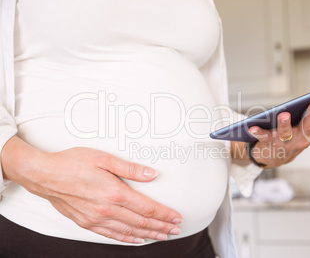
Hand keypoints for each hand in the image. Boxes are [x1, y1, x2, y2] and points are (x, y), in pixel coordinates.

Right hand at [1, 138, 181, 243]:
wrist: (44, 175)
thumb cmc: (73, 163)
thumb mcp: (103, 158)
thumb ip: (130, 168)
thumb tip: (152, 174)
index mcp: (114, 192)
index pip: (147, 208)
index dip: (164, 214)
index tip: (177, 217)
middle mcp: (106, 209)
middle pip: (141, 222)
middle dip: (161, 227)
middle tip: (176, 230)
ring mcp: (96, 219)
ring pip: (128, 232)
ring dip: (148, 235)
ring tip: (162, 236)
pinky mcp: (86, 223)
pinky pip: (111, 235)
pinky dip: (126, 239)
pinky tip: (136, 240)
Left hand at [248, 94, 309, 166]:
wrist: (276, 157)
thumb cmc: (296, 137)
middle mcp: (302, 138)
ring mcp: (286, 141)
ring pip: (286, 132)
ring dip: (284, 123)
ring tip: (283, 114)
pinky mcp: (270, 142)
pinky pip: (264, 137)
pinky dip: (258, 132)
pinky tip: (251, 127)